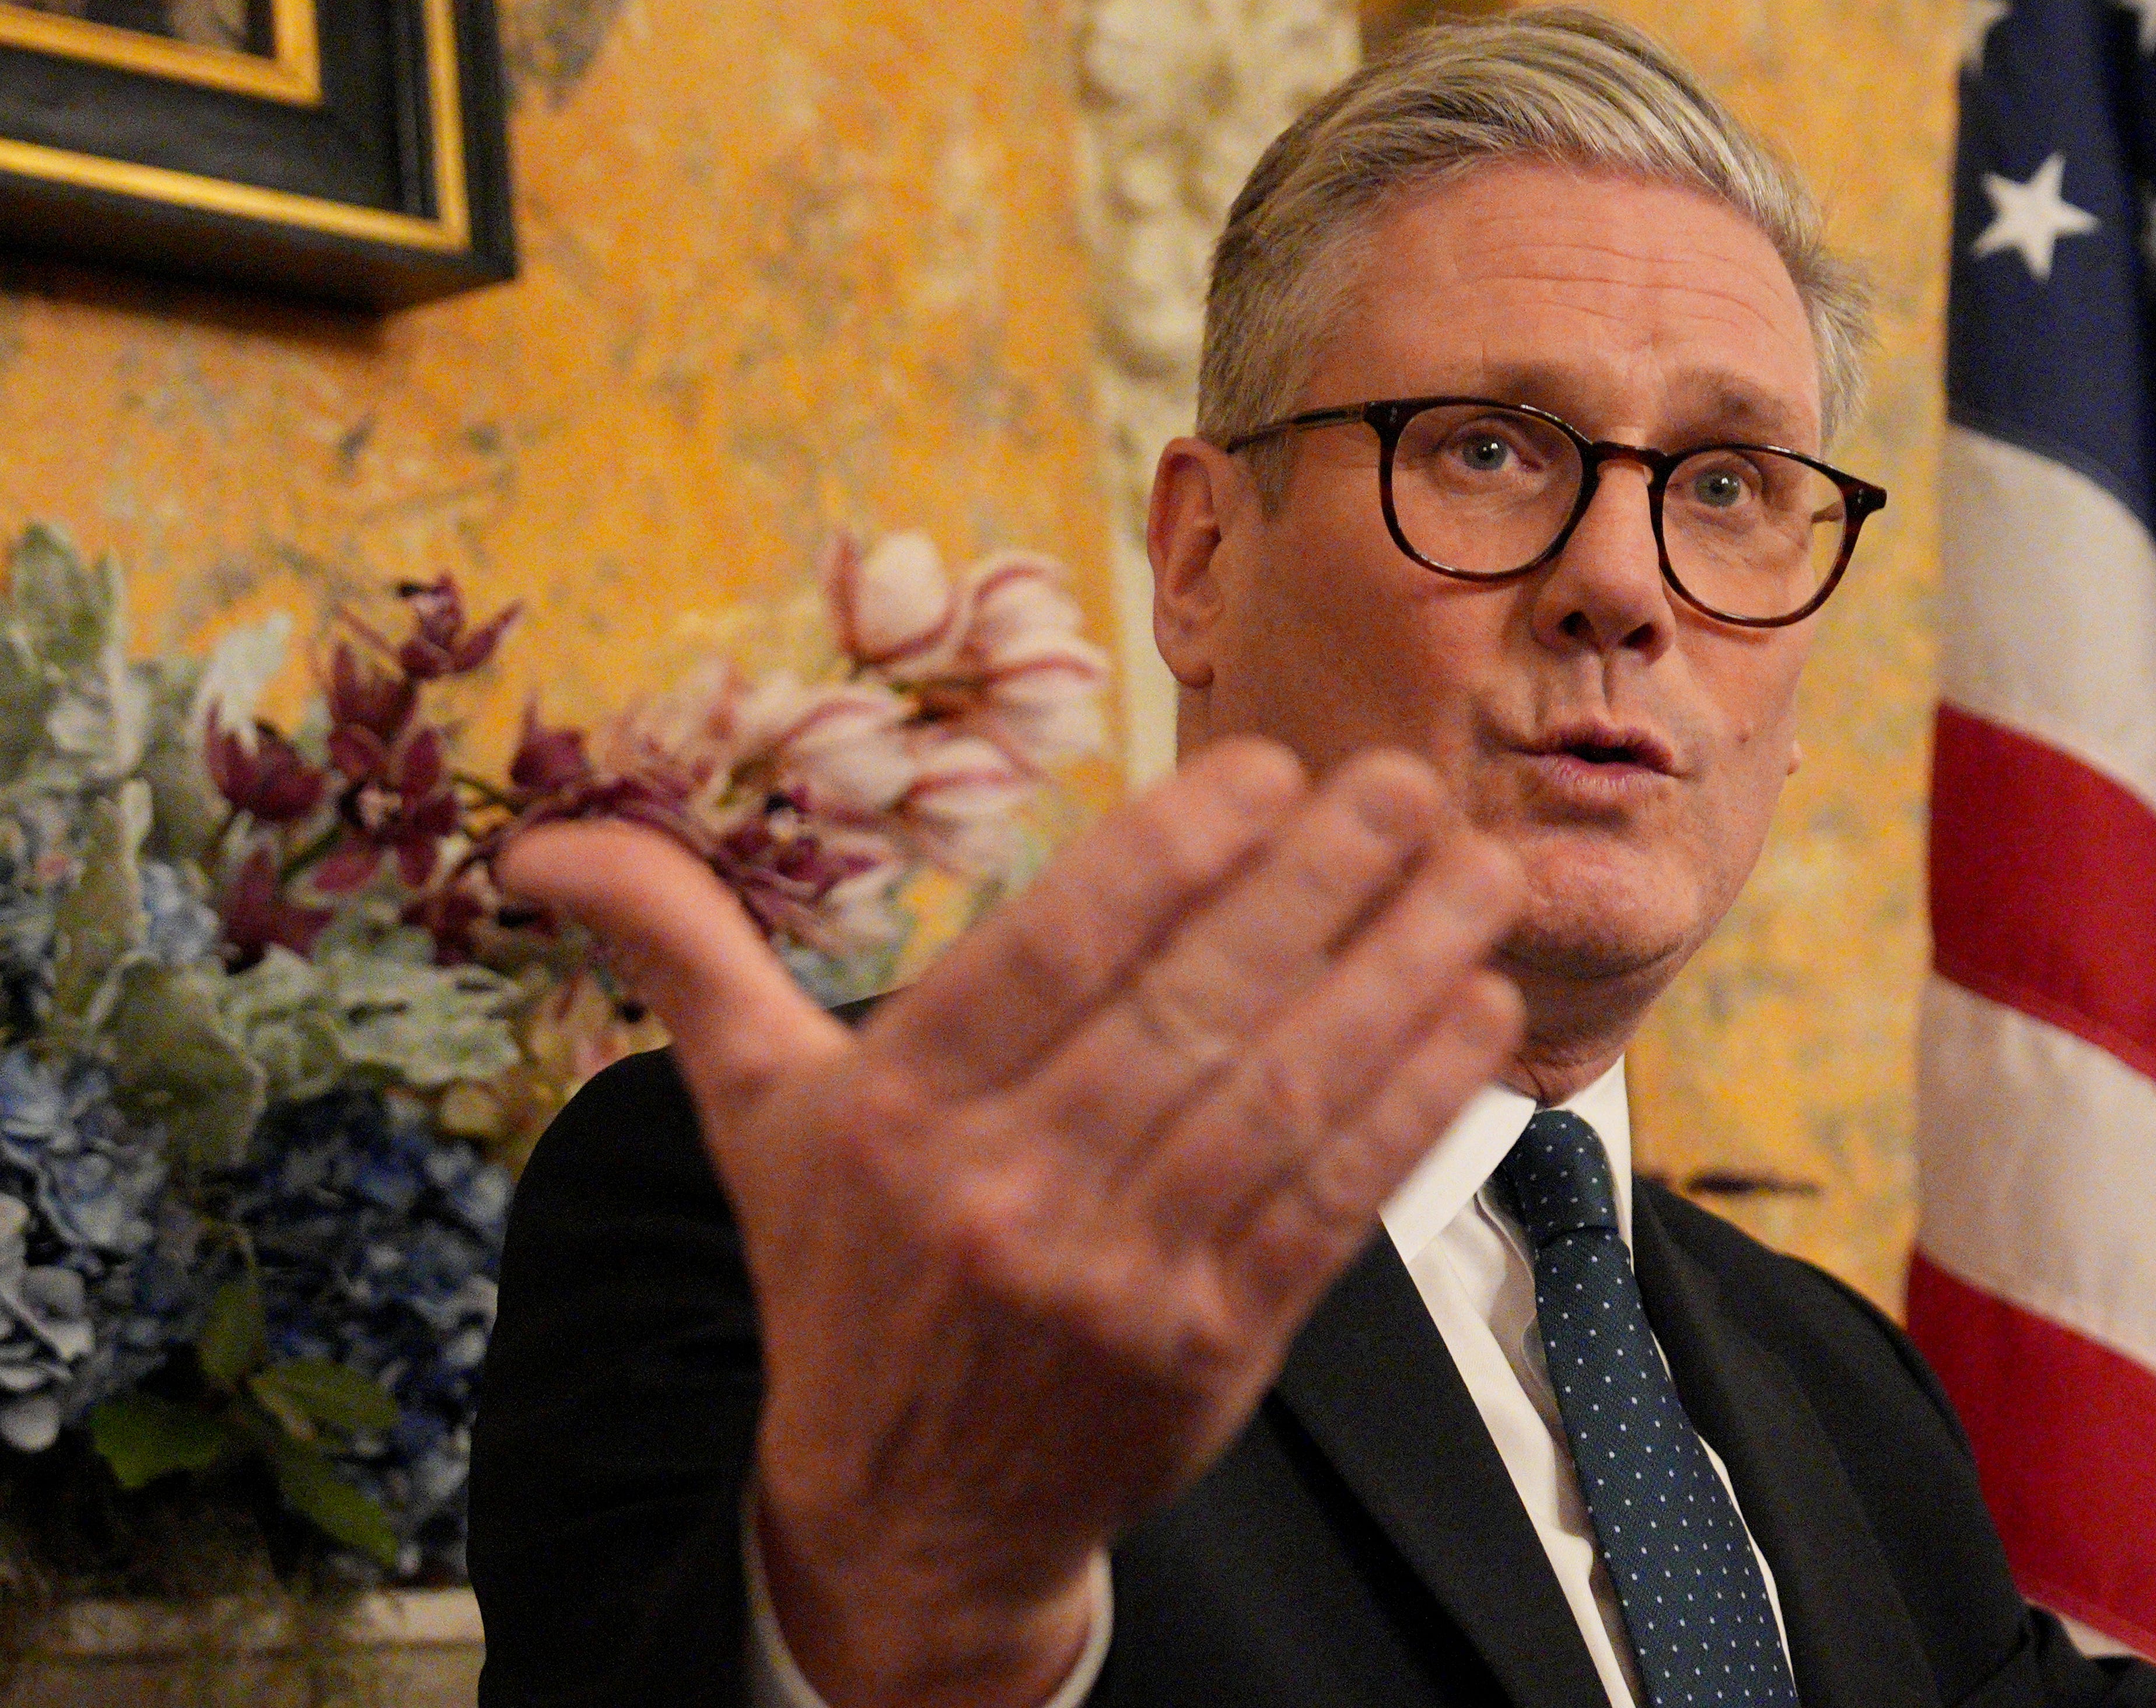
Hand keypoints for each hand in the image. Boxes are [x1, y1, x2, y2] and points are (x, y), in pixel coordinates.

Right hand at [498, 740, 1526, 1707]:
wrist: (904, 1520)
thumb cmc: (843, 1280)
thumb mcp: (754, 1120)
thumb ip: (685, 963)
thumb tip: (543, 840)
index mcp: (893, 1121)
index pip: (1047, 957)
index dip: (1167, 854)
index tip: (1266, 770)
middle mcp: (1004, 1196)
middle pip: (1185, 1011)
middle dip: (1316, 887)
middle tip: (1407, 785)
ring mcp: (1117, 1280)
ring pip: (1279, 1098)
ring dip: (1396, 977)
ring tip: (1477, 875)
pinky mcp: (1212, 1350)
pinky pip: (1327, 1205)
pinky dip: (1409, 1107)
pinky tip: (1472, 1015)